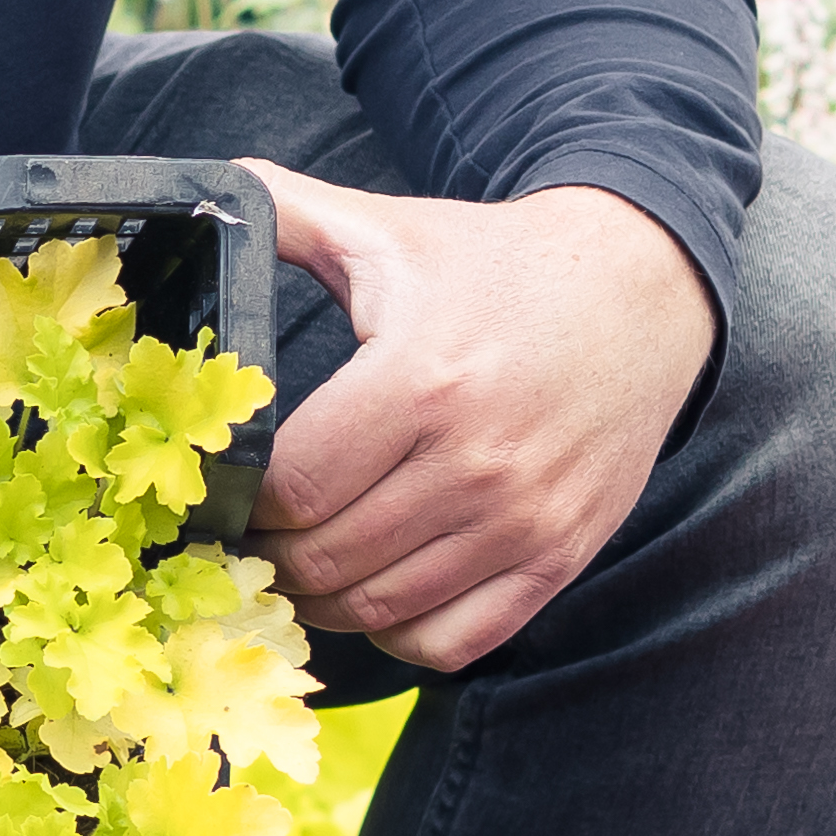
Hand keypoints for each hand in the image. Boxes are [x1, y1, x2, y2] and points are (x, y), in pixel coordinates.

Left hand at [240, 169, 714, 672]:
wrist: (643, 289)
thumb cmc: (498, 264)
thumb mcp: (389, 228)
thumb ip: (284, 211)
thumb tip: (192, 193)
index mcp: (420, 378)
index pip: (295, 487)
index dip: (242, 501)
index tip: (226, 489)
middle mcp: (476, 460)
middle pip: (327, 558)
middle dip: (268, 557)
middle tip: (248, 538)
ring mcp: (524, 519)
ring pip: (382, 610)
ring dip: (321, 601)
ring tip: (299, 565)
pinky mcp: (561, 555)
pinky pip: (457, 642)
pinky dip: (400, 635)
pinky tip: (378, 593)